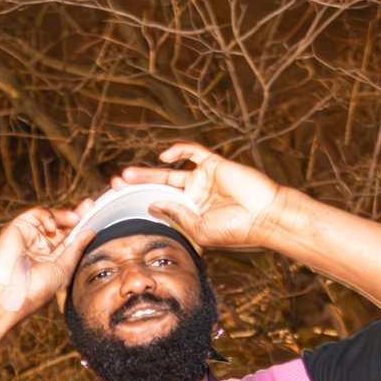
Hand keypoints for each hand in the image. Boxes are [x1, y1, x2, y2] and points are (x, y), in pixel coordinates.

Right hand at [0, 204, 83, 314]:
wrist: (8, 294)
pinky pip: (34, 214)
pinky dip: (46, 216)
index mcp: (51, 257)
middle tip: (89, 205)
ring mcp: (28, 236)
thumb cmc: (35, 289)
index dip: (81, 226)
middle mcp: (39, 245)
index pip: (68, 237)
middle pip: (61, 225)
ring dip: (63, 215)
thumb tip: (90, 232)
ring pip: (49, 217)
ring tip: (75, 217)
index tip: (95, 215)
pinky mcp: (16, 228)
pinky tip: (53, 226)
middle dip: (75, 214)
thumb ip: (76, 248)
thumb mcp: (63, 268)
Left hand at [112, 143, 282, 249]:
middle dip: (139, 184)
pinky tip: (164, 156)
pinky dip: (178, 150)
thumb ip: (176, 213)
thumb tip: (152, 203)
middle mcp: (197, 195)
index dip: (142, 201)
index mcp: (193, 213)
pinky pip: (193, 152)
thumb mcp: (198, 227)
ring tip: (127, 174)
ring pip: (171, 170)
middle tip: (116, 183)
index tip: (121, 203)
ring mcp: (205, 179)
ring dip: (149, 172)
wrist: (264, 218)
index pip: (162, 204)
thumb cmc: (236, 230)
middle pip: (161, 186)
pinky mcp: (215, 164)